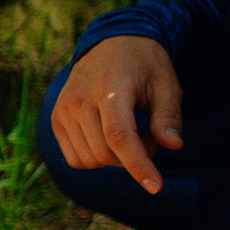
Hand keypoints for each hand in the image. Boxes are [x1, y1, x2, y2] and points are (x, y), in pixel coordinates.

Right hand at [52, 35, 182, 192]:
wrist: (112, 42)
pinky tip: (109, 138)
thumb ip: (169, 116)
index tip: (156, 187)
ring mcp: (63, 110)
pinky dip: (96, 158)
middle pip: (106, 153)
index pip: (119, 137)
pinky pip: (76, 158)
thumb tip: (173, 146)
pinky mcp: (56, 119)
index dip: (138, 165)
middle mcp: (79, 100)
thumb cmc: (144, 65)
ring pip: (90, 160)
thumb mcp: (166, 85)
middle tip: (151, 135)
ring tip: (130, 133)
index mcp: (109, 88)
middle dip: (135, 156)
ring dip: (115, 158)